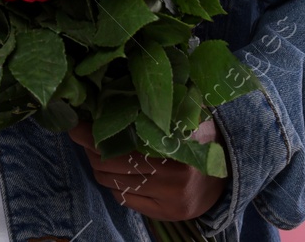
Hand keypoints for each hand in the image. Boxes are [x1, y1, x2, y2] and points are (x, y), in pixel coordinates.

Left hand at [67, 118, 226, 221]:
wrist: (229, 171)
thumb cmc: (199, 135)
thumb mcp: (184, 113)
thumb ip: (156, 105)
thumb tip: (111, 90)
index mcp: (176, 145)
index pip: (119, 142)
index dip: (92, 134)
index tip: (74, 124)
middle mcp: (173, 175)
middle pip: (110, 164)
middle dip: (91, 150)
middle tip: (85, 135)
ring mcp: (170, 198)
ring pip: (113, 183)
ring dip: (99, 167)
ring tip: (99, 151)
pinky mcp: (167, 214)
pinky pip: (125, 199)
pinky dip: (115, 185)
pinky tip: (118, 172)